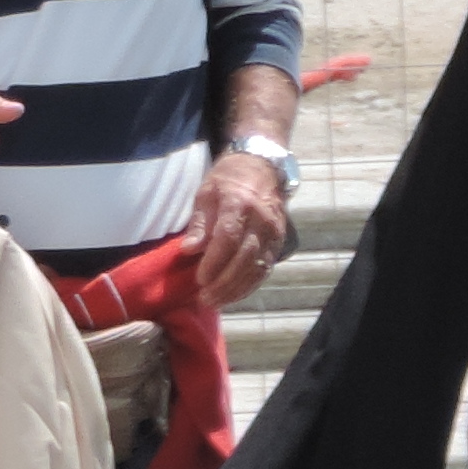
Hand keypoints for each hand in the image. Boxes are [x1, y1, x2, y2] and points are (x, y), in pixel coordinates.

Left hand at [189, 141, 289, 302]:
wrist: (262, 167)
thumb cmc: (228, 179)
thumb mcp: (206, 194)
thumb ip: (199, 224)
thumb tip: (189, 250)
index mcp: (239, 203)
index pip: (228, 237)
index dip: (214, 262)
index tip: (200, 279)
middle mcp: (260, 220)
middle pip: (244, 257)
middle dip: (224, 282)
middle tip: (206, 298)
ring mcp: (273, 232)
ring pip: (257, 267)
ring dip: (237, 288)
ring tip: (217, 301)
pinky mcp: (278, 242)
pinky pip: (265, 268)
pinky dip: (250, 285)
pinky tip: (235, 294)